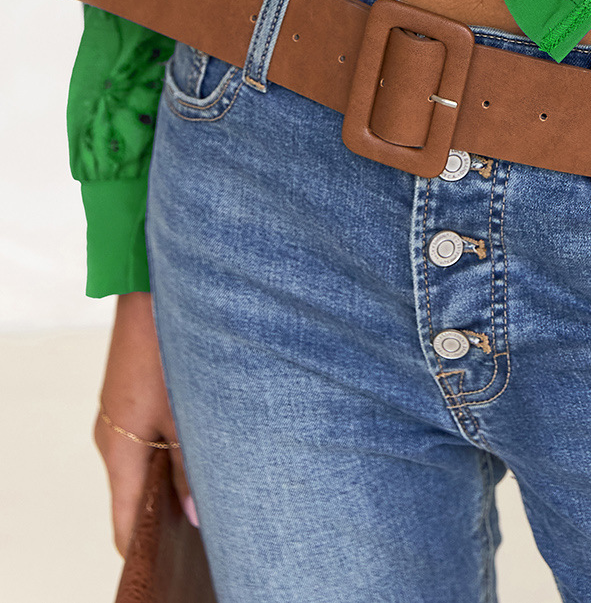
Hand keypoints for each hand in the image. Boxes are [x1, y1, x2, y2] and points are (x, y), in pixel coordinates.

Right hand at [95, 291, 193, 555]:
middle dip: (166, 516)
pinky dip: (171, 450)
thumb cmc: (167, 344)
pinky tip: (204, 448)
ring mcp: (122, 415)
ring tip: (216, 491)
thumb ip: (190, 467)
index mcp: (119, 451)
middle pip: (134, 496)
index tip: (173, 564)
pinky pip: (149, 436)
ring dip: (172, 478)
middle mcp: (113, 437)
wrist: (150, 288)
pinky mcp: (134, 394)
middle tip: (210, 529)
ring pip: (145, 464)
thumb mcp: (187, 412)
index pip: (123, 523)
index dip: (145, 547)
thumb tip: (197, 517)